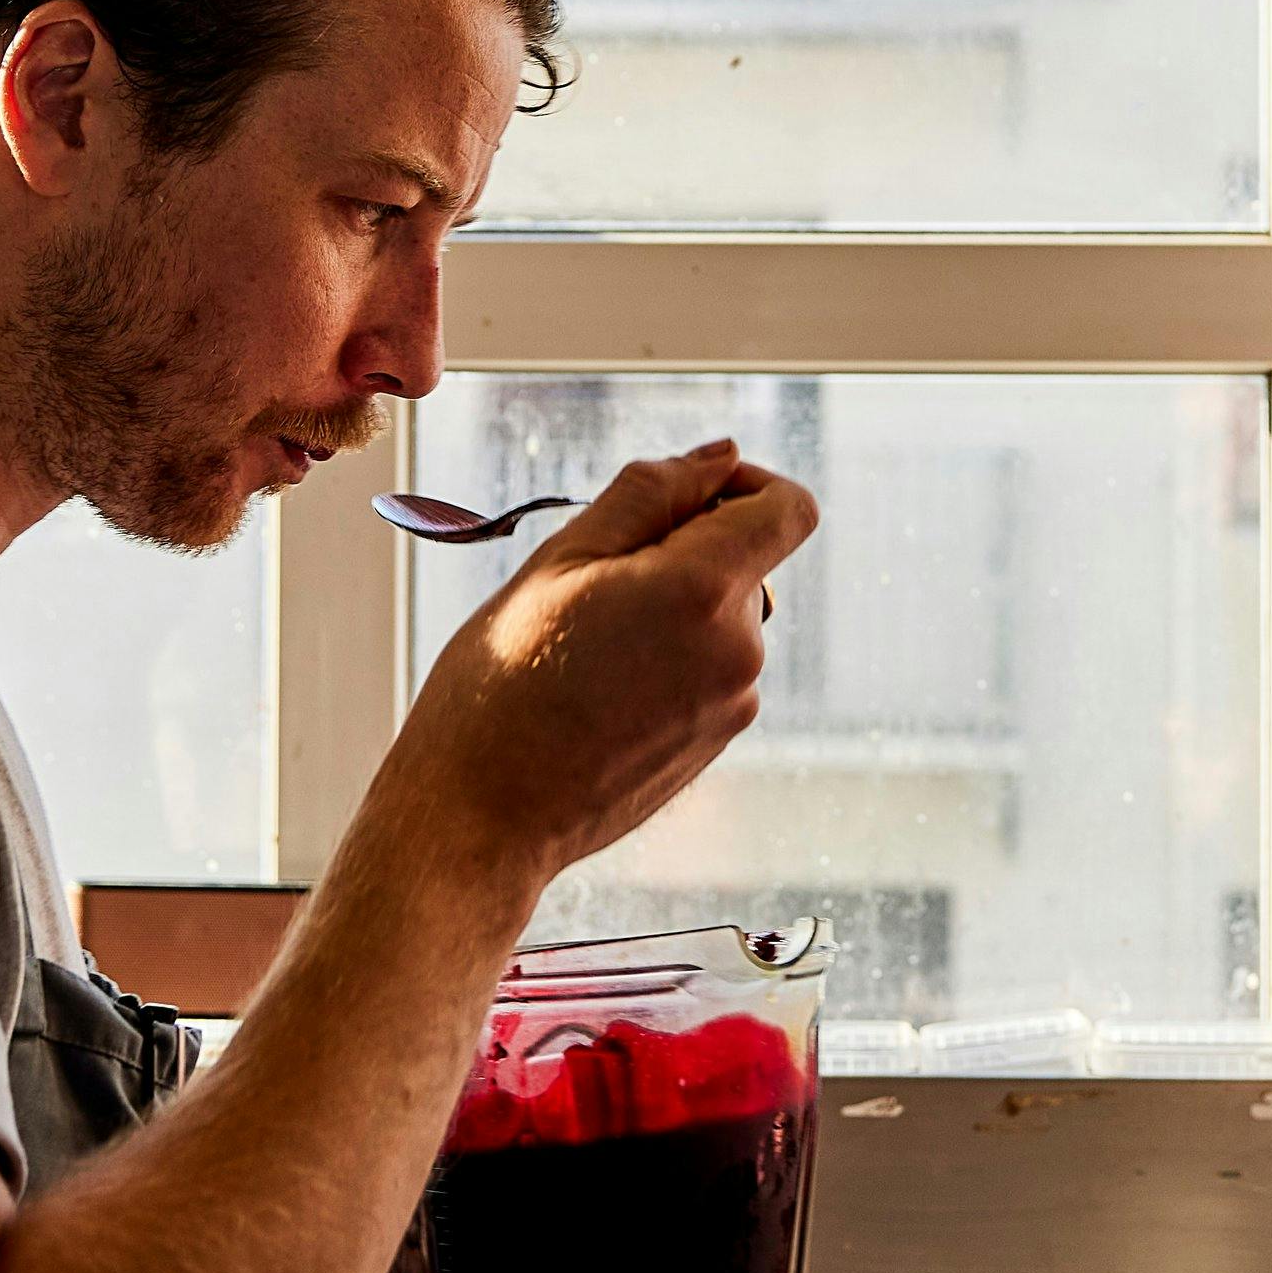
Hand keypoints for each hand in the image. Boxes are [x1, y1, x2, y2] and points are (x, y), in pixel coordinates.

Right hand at [380, 440, 816, 890]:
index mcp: (704, 590)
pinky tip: (596, 690)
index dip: (746, 482)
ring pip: (721, 618)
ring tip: (581, 648)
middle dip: (683, 551)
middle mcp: (738, 650)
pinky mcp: (715, 744)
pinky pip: (708, 671)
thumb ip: (650, 494)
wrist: (482, 816)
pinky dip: (667, 660)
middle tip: (589, 584)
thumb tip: (719, 456)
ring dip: (670, 608)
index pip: (789, 507)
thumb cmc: (502, 684)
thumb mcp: (560, 560)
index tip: (686, 494)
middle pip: (745, 562)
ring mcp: (733, 705)